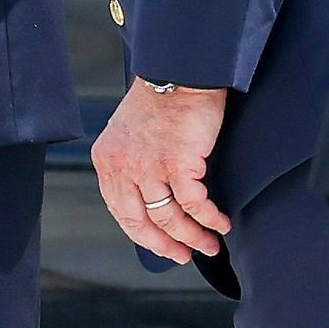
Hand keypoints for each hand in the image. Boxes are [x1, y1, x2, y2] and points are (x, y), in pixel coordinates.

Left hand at [90, 76, 229, 263]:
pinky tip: (221, 223)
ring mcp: (149, 166)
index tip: (163, 246)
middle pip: (143, 223)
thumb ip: (133, 164)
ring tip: (211, 245)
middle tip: (185, 256)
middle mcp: (123, 166)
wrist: (182, 71)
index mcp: (107, 161)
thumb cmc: (163, 99)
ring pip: (170, 218)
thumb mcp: (131, 133)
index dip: (145, 236)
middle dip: (166, 245)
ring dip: (194, 237)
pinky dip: (210, 219)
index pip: (122, 213)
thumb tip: (152, 198)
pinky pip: (195, 204)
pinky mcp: (177, 163)